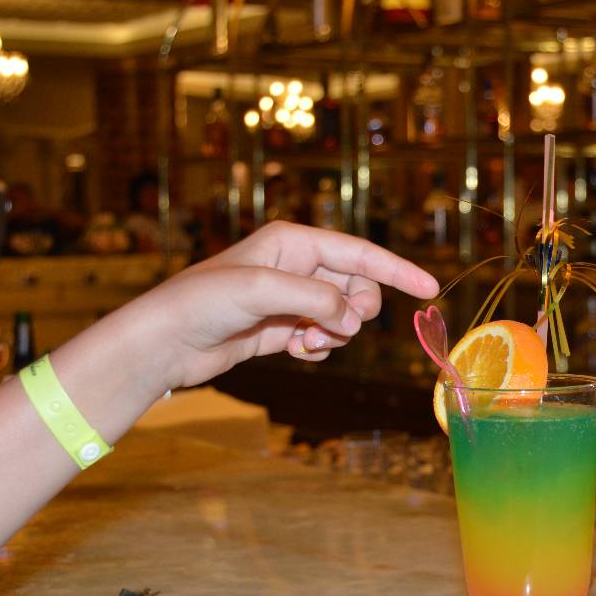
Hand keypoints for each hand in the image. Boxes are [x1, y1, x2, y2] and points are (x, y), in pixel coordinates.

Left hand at [120, 222, 438, 390]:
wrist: (165, 341)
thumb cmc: (204, 303)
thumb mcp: (263, 291)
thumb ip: (316, 299)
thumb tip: (349, 319)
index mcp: (294, 243)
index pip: (360, 254)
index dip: (397, 271)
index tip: (430, 290)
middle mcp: (296, 266)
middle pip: (357, 289)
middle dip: (354, 313)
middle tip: (333, 329)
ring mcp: (290, 299)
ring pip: (342, 317)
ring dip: (333, 335)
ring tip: (303, 343)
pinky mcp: (281, 329)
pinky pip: (322, 338)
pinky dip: (317, 349)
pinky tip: (295, 352)